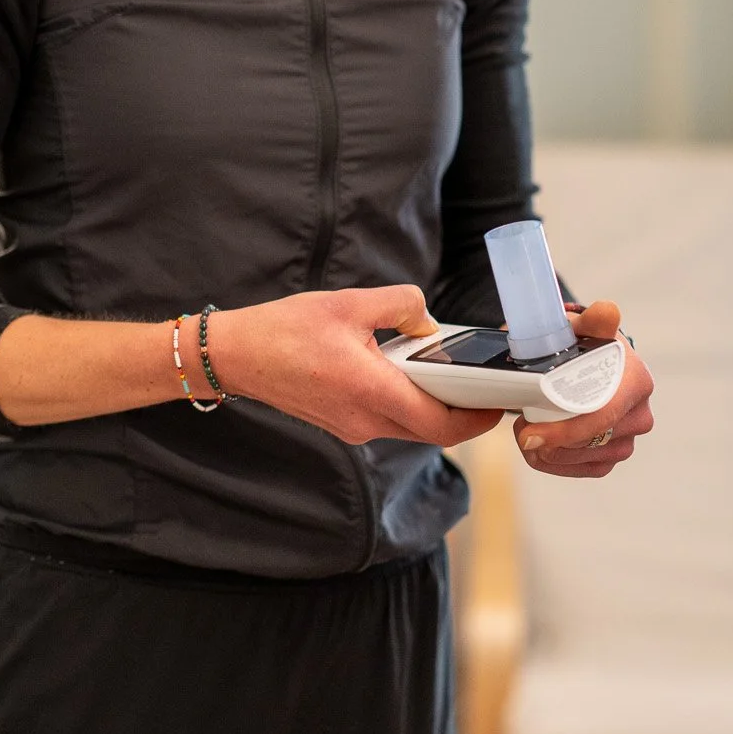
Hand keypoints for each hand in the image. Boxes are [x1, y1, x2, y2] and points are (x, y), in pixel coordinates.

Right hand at [206, 286, 502, 448]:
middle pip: (431, 430)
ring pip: (408, 426)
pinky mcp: (341, 424)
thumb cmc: (284, 330)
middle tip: (478, 381)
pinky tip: (398, 370)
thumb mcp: (349, 302)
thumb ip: (401, 305)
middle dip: (460, 410)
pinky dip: (403, 401)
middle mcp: (365, 420)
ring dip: (429, 404)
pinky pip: (386, 420)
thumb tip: (427, 322)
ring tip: (437, 368)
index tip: (497, 402)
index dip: (477, 418)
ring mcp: (351, 428)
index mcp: (371, 391)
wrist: (235, 356)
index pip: (442, 424)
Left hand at [513, 299, 653, 476]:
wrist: (582, 363)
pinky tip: (539, 450)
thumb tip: (606, 311)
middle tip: (521, 428)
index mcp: (637, 382)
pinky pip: (585, 469)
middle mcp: (640, 415)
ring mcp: (629, 438)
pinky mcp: (614, 454)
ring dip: (548, 453)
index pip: (603, 417)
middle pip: (590, 442)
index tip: (529, 434)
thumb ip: (593, 320)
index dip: (564, 431)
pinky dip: (556, 463)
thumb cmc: (579, 344)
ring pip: (584, 458)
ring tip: (527, 433)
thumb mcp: (581, 329)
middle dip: (550, 440)